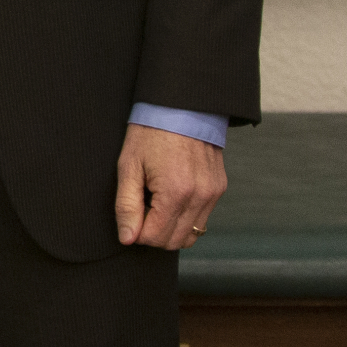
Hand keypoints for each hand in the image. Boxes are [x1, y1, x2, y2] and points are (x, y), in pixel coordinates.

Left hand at [113, 123, 225, 249]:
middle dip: (154, 234)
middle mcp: (200, 196)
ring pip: (191, 234)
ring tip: (156, 202)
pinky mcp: (218, 188)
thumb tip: (127, 238)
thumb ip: (127, 206)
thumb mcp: (129, 166)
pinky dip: (185, 217)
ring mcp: (213, 193)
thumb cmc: (150, 133)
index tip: (131, 216)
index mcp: (176, 192)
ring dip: (171, 228)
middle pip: (175, 241)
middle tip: (141, 210)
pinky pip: (202, 218)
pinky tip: (171, 197)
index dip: (137, 233)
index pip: (156, 237)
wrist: (181, 106)